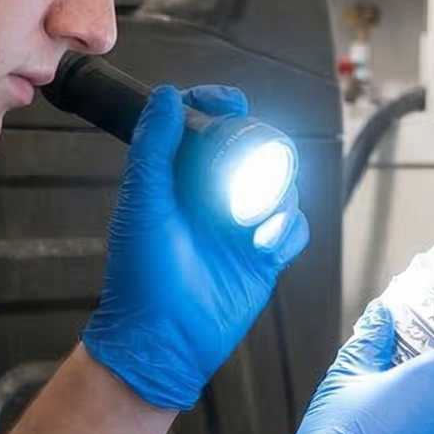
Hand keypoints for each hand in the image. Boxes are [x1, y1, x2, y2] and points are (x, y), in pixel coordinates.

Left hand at [82, 85, 308, 412]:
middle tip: (256, 155)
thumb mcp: (143, 203)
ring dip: (277, 192)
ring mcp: (241, 226)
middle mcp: (212, 197)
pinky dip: (286, 230)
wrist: (163, 339)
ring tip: (253, 217)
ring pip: (280, 186)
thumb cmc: (141, 275)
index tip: (228, 103)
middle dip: (262, 146)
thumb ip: (153, 148)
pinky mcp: (263, 257)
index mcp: (179, 179)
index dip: (217, 106)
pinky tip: (263, 245)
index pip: (205, 126)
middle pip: (253, 150)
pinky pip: (292, 229)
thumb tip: (167, 94)